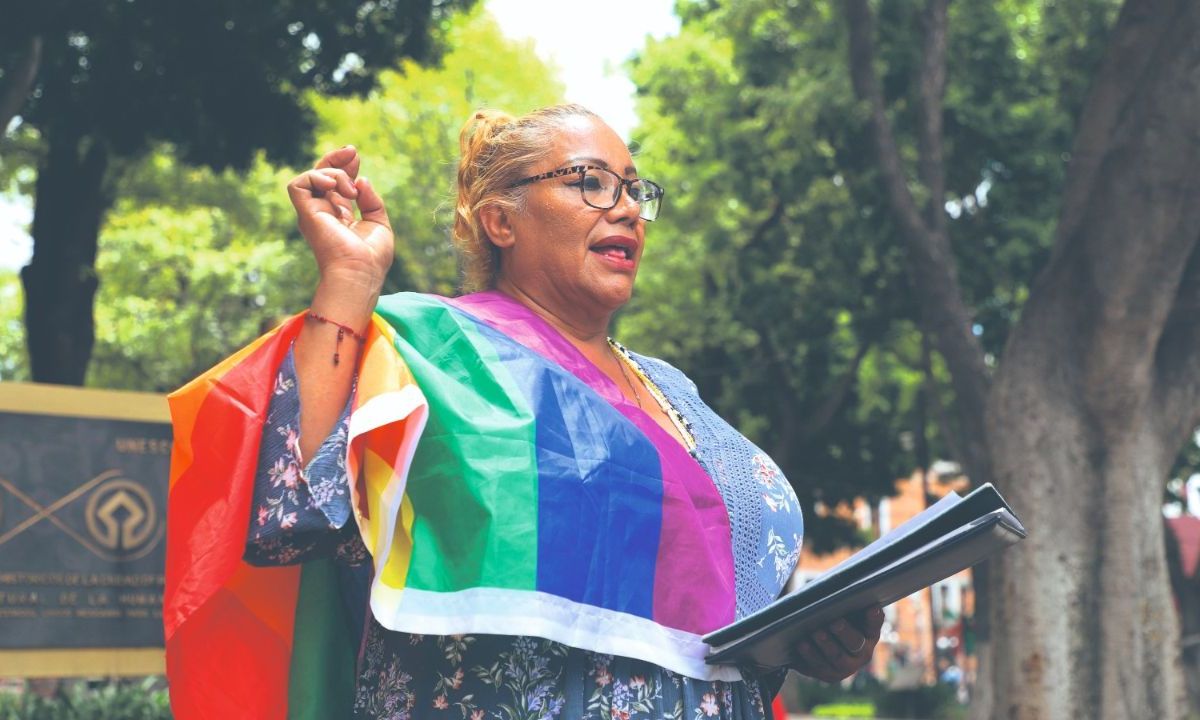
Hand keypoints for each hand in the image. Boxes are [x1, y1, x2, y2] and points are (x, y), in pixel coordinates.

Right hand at [286, 145, 393, 293]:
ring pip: (311, 177)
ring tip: (351, 190)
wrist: (359, 274)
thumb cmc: (371, 258)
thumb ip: (372, 201)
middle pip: (321, 176)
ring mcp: (313, 214)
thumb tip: (361, 180)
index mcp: (340, 216)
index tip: (355, 155)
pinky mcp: (306, 214)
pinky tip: (336, 187)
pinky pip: (298, 185)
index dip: (344, 166)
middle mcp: (324, 213)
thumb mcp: (379, 224)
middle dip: (335, 159)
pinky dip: (316, 177)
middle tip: (352, 151)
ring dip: (333, 174)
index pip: (336, 184)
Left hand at [790, 607, 883, 682]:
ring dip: (825, 644)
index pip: (874, 625)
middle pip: (855, 644)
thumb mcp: (845, 612)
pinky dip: (808, 655)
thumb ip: (847, 603)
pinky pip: (816, 666)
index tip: (872, 608)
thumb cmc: (836, 619)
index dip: (874, 618)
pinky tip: (800, 644)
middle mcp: (861, 654)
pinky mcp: (827, 674)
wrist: (823, 644)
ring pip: (836, 657)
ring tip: (815, 632)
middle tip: (834, 622)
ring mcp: (844, 667)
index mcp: (869, 635)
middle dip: (844, 633)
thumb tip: (841, 589)